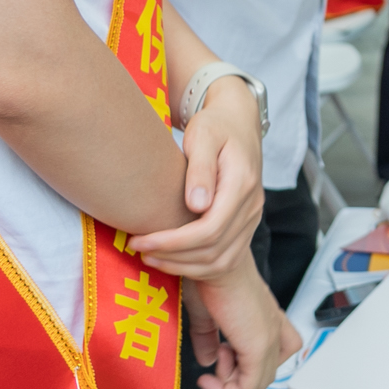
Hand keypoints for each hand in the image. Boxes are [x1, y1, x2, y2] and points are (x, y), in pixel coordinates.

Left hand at [130, 77, 263, 277]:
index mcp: (242, 184)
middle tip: (137, 247)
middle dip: (172, 256)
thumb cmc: (215, 126)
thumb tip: (196, 206)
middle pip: (213, 250)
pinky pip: (223, 259)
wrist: (238, 122)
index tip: (140, 240)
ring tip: (149, 256)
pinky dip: (195, 267)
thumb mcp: (202, 136)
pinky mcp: (244, 227)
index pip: (209, 229)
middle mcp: (252, 207)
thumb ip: (200, 169)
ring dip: (182, 265)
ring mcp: (251, 219)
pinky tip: (169, 259)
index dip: (173, 242)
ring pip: (220, 261)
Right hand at [187, 255, 301, 388]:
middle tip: (217, 354)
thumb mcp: (205, 312)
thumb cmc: (206, 276)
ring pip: (259, 382)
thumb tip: (208, 360)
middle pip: (268, 370)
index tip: (220, 353)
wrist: (209, 260)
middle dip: (237, 374)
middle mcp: (273, 326)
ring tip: (215, 356)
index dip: (253, 359)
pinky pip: (248, 386)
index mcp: (266, 315)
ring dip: (230, 382)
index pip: (284, 347)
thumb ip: (207, 338)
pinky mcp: (258, 345)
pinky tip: (206, 378)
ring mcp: (269, 336)